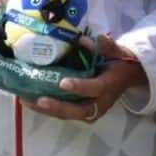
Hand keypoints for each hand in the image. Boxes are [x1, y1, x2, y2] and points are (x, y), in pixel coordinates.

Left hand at [25, 35, 146, 123]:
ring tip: (27, 101)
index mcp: (109, 85)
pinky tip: (31, 102)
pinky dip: (48, 110)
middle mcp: (100, 102)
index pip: (95, 88)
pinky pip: (65, 113)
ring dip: (48, 110)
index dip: (80, 87)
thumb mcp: (117, 50)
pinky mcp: (83, 111)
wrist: (127, 76)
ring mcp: (92, 109)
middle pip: (79, 110)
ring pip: (69, 114)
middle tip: (40, 100)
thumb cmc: (119, 62)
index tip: (63, 83)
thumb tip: (83, 40)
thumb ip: (104, 45)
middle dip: (58, 107)